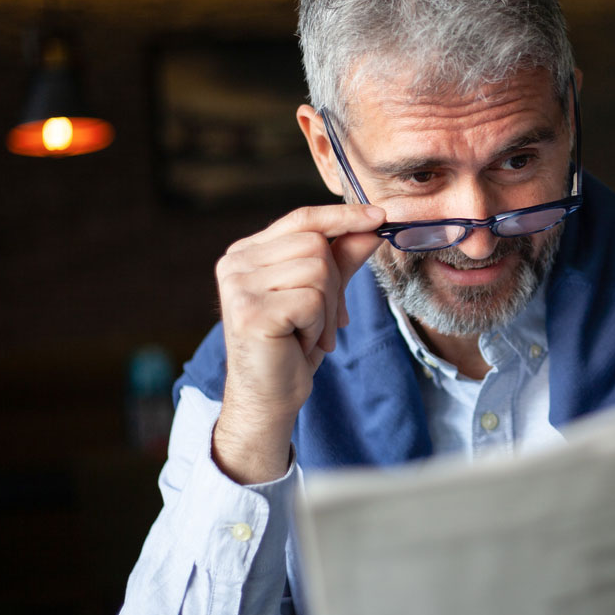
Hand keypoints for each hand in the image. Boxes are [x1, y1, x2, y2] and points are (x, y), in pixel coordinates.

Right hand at [212, 203, 385, 483]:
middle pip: (316, 244)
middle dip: (335, 284)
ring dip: (327, 309)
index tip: (379, 216)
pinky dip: (318, 325)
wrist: (270, 398)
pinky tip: (299, 342)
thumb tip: (373, 226)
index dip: (342, 216)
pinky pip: (312, 300)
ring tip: (308, 332)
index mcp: (247, 252)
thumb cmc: (292, 346)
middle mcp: (236, 262)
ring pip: (318, 270)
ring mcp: (238, 285)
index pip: (301, 218)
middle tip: (324, 320)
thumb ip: (342, 259)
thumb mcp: (323, 296)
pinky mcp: (250, 310)